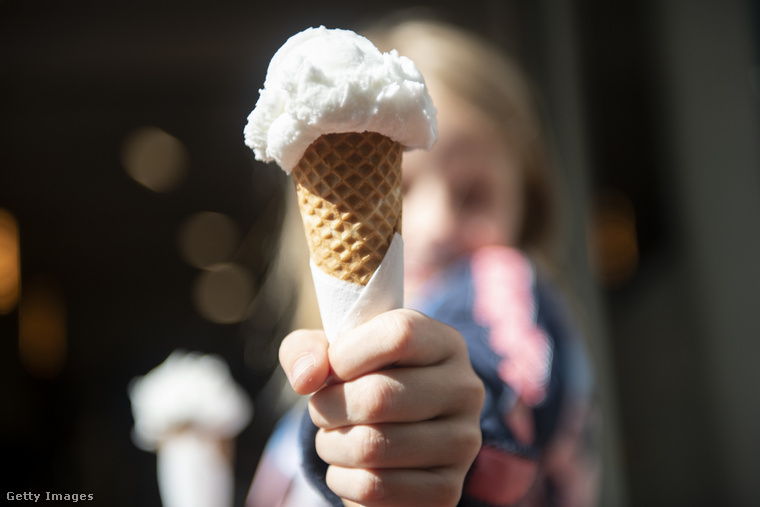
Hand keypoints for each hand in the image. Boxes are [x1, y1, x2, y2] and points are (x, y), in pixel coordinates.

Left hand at [280, 309, 484, 506]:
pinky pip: (375, 488)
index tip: (332, 369)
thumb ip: (306, 350)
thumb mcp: (331, 355)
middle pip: (380, 396)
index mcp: (444, 343)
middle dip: (328, 406)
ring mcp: (462, 443)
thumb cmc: (359, 383)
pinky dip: (342, 480)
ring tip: (333, 437)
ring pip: (372, 446)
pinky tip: (348, 468)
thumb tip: (307, 377)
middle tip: (322, 410)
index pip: (399, 335)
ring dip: (331, 445)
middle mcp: (464, 389)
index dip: (348, 353)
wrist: (390, 442)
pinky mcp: (447, 490)